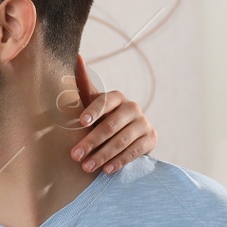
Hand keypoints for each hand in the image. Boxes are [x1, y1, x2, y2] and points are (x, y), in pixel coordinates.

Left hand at [68, 55, 156, 173]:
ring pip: (122, 140)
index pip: (105, 101)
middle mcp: (132, 107)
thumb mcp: (91, 102)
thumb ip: (83, 83)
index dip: (93, 111)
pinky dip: (120, 161)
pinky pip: (135, 151)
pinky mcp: (151, 139)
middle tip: (75, 156)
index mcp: (116, 97)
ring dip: (103, 155)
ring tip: (87, 167)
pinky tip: (107, 170)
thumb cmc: (101, 117)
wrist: (126, 134)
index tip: (81, 123)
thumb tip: (76, 56)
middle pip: (111, 125)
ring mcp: (143, 123)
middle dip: (92, 141)